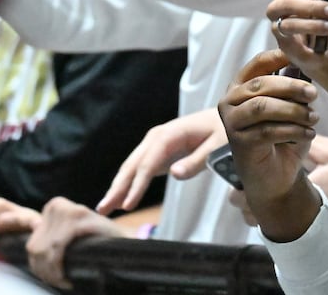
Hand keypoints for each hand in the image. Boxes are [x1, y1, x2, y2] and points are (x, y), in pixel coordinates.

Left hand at [24, 197, 126, 289]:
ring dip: (51, 273)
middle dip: (44, 272)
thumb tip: (30, 253)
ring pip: (44, 250)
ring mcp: (69, 210)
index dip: (38, 266)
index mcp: (53, 207)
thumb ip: (49, 239)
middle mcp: (57, 205)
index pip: (32, 244)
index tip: (51, 279)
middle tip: (59, 282)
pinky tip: (67, 279)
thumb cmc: (95, 245)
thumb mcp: (68, 238)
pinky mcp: (78, 218)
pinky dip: (58, 268)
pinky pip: (57, 248)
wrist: (127, 245)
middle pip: (36, 248)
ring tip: (64, 281)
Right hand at [96, 107, 224, 214]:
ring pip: (132, 167)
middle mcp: (157, 137)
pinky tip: (121, 199)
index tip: (128, 205)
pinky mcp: (158, 152)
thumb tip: (173, 174)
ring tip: (104, 208)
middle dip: (117, 187)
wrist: (224, 118)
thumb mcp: (217, 145)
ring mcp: (155, 144)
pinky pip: (140, 169)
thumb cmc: (223, 131)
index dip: (137, 185)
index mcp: (169, 134)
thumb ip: (196, 161)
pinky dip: (129, 184)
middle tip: (102, 209)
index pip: (148, 163)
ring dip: (118, 187)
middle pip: (133, 165)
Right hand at [218, 49, 322, 241]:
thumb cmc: (284, 138)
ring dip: (293, 110)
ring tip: (313, 118)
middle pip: (260, 85)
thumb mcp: (292, 108)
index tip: (301, 58)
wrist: (277, 178)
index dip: (279, 57)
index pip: (258, 64)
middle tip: (314, 94)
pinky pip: (268, 130)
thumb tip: (304, 61)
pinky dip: (293, 131)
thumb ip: (294, 87)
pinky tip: (309, 134)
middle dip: (291, 87)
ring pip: (263, 107)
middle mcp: (230, 102)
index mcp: (241, 87)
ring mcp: (231, 123)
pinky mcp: (239, 143)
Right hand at [267, 0, 327, 112]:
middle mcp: (278, 10)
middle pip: (288, 4)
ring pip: (291, 26)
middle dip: (312, 6)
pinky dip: (323, 54)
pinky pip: (302, 53)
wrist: (322, 43)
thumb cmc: (323, 16)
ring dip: (315, 26)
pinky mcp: (288, 52)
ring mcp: (280, 31)